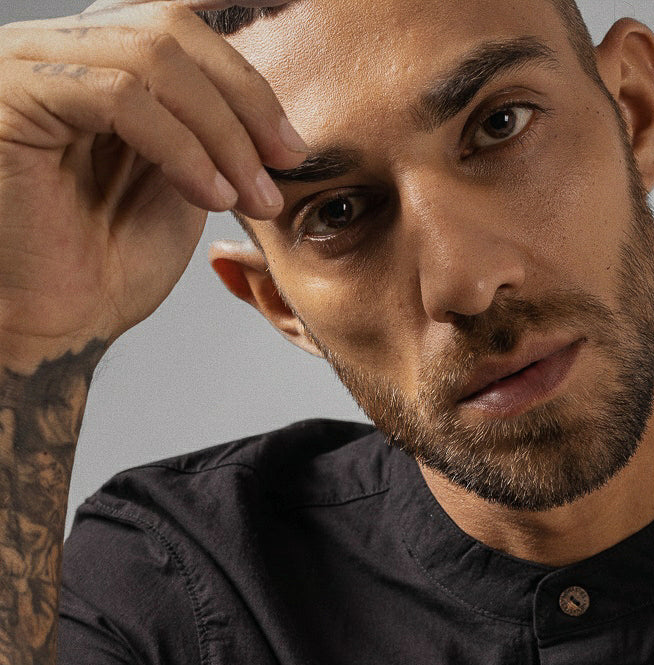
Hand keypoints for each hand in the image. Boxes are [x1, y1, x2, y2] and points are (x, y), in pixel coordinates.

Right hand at [0, 0, 306, 368]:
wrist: (61, 321)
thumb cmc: (113, 261)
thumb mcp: (189, 180)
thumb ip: (215, 129)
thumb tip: (276, 111)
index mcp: (101, 57)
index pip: (178, 16)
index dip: (239, 21)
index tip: (300, 33)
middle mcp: (60, 47)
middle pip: (172, 27)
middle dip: (245, 98)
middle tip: (287, 159)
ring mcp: (32, 63)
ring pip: (153, 57)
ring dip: (221, 132)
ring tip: (251, 195)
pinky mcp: (16, 93)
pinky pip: (118, 97)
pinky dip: (180, 147)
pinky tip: (209, 196)